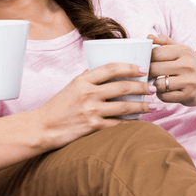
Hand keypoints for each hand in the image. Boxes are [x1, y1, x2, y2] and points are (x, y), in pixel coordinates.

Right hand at [34, 62, 151, 148]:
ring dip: (141, 106)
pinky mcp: (93, 127)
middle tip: (152, 88)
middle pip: (122, 87)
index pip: (111, 68)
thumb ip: (88, 77)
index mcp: (83, 80)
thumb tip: (107, 70)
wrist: (43, 127)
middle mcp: (88, 94)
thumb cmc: (58, 106)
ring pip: (124, 107)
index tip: (142, 69)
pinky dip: (130, 122)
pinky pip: (118, 124)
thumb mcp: (71, 86)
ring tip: (150, 106)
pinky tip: (138, 121)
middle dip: (142, 87)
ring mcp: (91, 111)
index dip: (130, 67)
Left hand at [148, 34, 195, 106]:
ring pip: (158, 84)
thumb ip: (165, 42)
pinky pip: (164, 97)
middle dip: (148, 73)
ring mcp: (188, 81)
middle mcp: (187, 65)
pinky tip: (166, 91)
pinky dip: (161, 95)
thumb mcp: (182, 51)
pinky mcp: (188, 95)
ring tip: (159, 83)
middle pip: (154, 68)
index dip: (147, 58)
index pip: (156, 52)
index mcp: (184, 51)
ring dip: (155, 85)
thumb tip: (149, 36)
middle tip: (150, 75)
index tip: (148, 62)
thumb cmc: (191, 65)